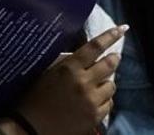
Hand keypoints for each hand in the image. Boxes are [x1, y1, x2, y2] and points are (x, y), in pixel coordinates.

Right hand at [9, 25, 127, 133]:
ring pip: (112, 85)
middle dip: (114, 58)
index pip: (95, 47)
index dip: (111, 36)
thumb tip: (86, 54)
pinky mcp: (95, 116)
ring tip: (97, 85)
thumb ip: (67, 62)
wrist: (31, 126)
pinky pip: (109, 103)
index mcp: (69, 68)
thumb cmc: (35, 96)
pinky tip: (94, 100)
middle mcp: (83, 82)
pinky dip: (104, 100)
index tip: (122, 28)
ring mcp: (91, 100)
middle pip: (109, 64)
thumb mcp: (48, 72)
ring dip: (106, 82)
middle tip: (114, 57)